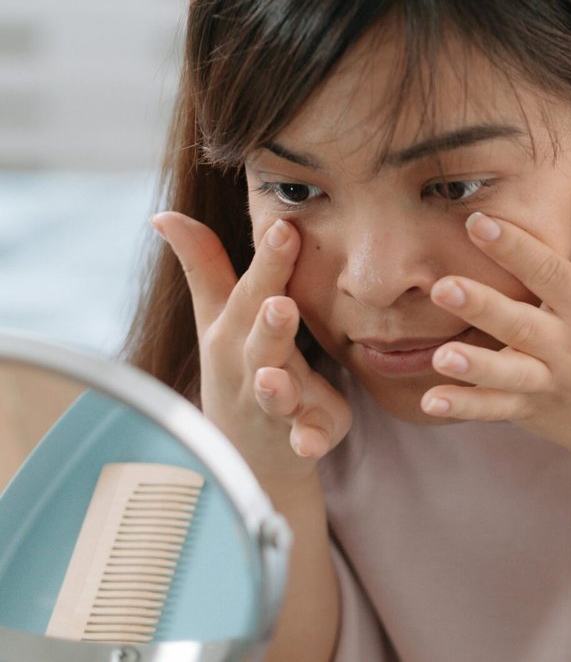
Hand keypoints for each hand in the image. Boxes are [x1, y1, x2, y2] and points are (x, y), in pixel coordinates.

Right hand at [149, 212, 351, 490]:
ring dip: (275, 387)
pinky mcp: (305, 434)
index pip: (253, 291)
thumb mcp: (219, 315)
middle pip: (260, 342)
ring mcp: (276, 405)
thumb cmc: (237, 364)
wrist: (246, 451)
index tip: (284, 227)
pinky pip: (305, 441)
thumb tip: (165, 213)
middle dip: (269, 324)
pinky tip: (312, 443)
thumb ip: (204, 264)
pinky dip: (308, 442)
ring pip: (274, 395)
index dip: (269, 261)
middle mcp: (252, 366)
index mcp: (236, 331)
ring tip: (274, 377)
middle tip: (281, 303)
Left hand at [421, 190, 570, 475]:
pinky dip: (465, 407)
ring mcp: (549, 383)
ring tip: (440, 355)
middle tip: (441, 286)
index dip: (515, 248)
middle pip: (520, 324)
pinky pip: (495, 410)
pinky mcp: (532, 411)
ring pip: (506, 374)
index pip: (551, 274)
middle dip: (482, 305)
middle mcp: (570, 348)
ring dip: (473, 366)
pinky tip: (430, 400)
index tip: (476, 222)